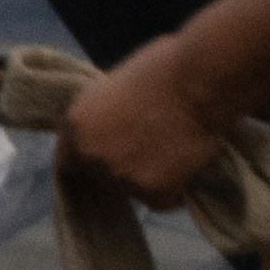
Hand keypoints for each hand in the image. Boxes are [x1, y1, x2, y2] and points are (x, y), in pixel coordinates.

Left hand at [58, 38, 226, 209]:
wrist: (199, 81)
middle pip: (100, 178)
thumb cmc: (162, 68)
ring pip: (131, 191)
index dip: (92, 159)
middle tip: (149, 151)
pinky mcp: (152, 192)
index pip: (70, 161)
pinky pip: (163, 201)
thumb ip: (99, 116)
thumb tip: (104, 127)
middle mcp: (90, 157)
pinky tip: (185, 168)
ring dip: (148, 180)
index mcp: (74, 128)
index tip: (111, 155)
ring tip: (172, 154)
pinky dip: (175, 191)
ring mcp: (119, 177)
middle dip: (120, 168)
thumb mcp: (110, 87)